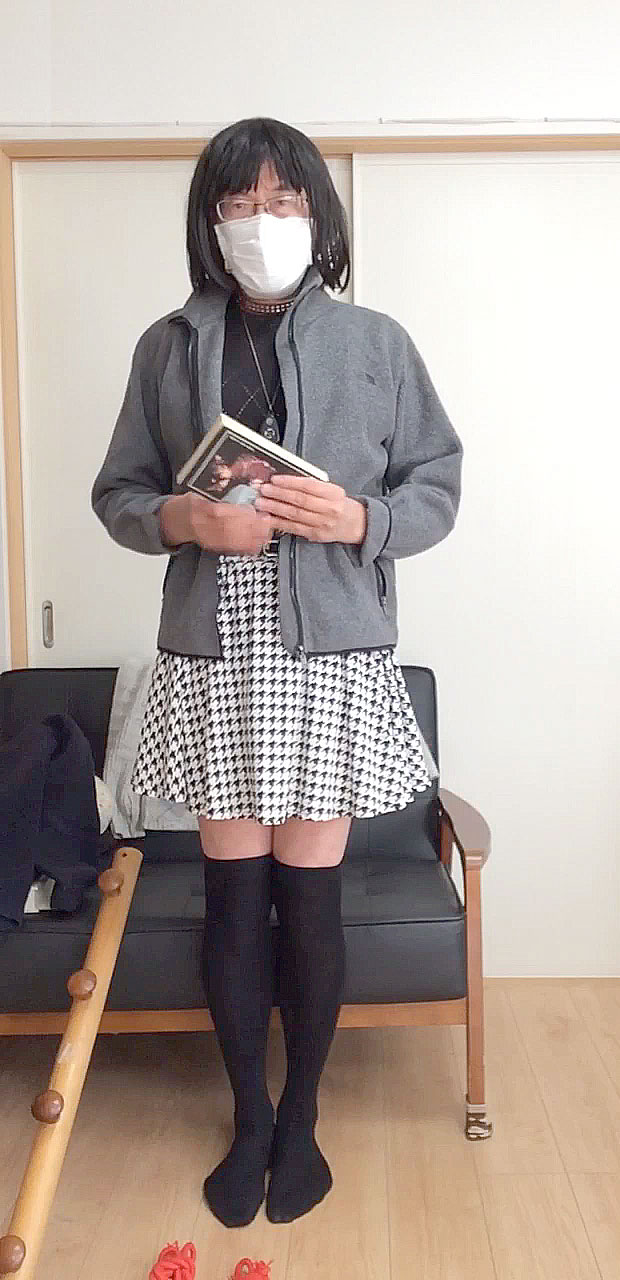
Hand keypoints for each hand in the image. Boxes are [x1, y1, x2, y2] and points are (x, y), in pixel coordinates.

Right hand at [160, 492, 274, 554]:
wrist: (173, 522)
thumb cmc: (188, 505)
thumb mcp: (198, 492)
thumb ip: (217, 492)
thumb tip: (241, 487)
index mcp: (198, 508)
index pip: (219, 512)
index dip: (238, 514)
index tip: (253, 510)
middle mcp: (202, 525)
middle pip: (228, 529)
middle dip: (250, 527)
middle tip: (266, 522)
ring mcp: (207, 538)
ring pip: (231, 541)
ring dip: (251, 538)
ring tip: (266, 533)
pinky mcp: (212, 546)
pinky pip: (229, 549)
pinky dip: (244, 548)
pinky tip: (256, 545)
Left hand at [254, 475, 366, 544]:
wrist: (355, 524)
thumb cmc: (341, 504)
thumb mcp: (332, 490)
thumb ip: (312, 485)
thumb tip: (286, 480)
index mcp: (333, 493)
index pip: (309, 485)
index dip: (290, 482)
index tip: (275, 479)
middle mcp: (329, 509)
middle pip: (300, 500)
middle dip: (278, 494)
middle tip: (263, 489)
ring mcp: (322, 524)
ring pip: (294, 515)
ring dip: (275, 508)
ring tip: (261, 502)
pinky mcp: (315, 535)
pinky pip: (293, 528)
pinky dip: (279, 523)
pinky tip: (268, 518)